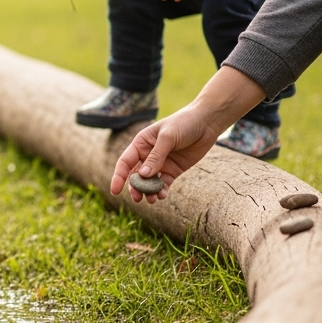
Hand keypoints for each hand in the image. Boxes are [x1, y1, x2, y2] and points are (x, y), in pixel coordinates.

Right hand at [112, 67, 264, 203]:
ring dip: (148, 192)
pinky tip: (162, 195)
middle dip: (135, 188)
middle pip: (136, 175)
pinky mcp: (173, 170)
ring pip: (149, 182)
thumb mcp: (168, 137)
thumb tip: (143, 175)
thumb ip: (156, 156)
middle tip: (137, 198)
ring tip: (152, 199)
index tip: (115, 191)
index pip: (125, 162)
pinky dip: (161, 191)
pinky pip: (163, 184)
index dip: (119, 176)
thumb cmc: (184, 123)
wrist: (206, 123)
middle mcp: (148, 155)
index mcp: (141, 143)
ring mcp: (161, 164)